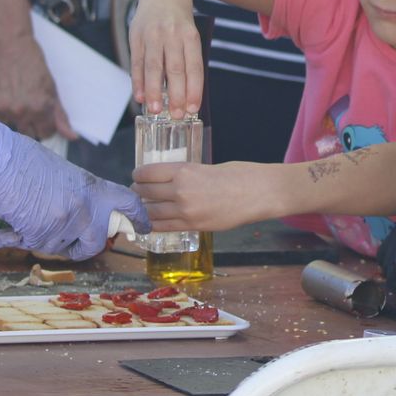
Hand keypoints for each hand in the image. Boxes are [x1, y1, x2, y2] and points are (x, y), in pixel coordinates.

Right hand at [0, 32, 74, 140]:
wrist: (9, 48)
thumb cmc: (33, 65)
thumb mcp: (51, 88)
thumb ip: (60, 115)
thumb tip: (71, 137)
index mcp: (41, 108)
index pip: (45, 134)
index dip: (46, 126)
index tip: (44, 118)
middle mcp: (22, 112)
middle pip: (29, 134)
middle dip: (32, 124)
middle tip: (30, 106)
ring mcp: (4, 110)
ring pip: (14, 127)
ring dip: (17, 118)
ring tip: (18, 98)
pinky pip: (0, 119)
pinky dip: (4, 112)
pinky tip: (7, 96)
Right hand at [0, 120, 150, 259]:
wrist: (2, 161)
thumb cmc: (29, 162)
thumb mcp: (68, 175)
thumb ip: (84, 195)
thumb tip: (92, 213)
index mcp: (94, 188)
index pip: (129, 204)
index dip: (139, 217)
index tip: (145, 227)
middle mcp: (86, 209)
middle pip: (97, 242)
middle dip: (87, 246)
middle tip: (77, 240)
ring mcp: (65, 224)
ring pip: (65, 248)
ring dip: (53, 240)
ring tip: (38, 216)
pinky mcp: (43, 236)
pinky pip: (42, 247)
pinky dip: (32, 239)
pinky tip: (24, 219)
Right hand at [128, 0, 202, 115]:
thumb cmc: (178, 17)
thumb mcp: (189, 32)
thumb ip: (186, 58)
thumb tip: (185, 93)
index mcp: (190, 35)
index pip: (194, 66)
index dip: (194, 89)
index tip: (193, 107)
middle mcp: (171, 34)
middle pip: (174, 69)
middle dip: (176, 94)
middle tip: (177, 115)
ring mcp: (152, 34)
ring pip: (153, 67)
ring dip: (154, 91)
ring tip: (156, 110)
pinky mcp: (136, 35)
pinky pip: (136, 62)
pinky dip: (137, 81)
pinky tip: (139, 96)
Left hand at [132, 161, 265, 231]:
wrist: (258, 193)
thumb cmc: (238, 175)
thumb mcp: (206, 167)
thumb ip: (185, 174)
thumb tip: (168, 181)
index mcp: (184, 171)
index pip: (148, 173)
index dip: (138, 175)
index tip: (137, 176)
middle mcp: (181, 191)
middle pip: (146, 193)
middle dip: (138, 192)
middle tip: (136, 192)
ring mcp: (186, 211)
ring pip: (151, 213)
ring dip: (144, 210)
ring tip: (142, 208)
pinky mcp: (194, 226)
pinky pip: (164, 227)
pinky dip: (154, 225)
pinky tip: (150, 223)